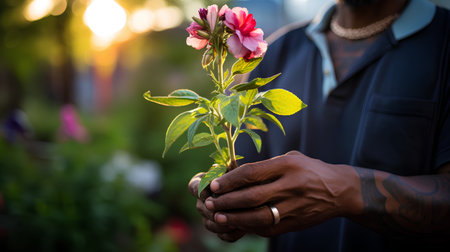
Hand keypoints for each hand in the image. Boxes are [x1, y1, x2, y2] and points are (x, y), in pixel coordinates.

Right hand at [188, 172, 245, 241]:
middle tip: (229, 207)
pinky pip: (221, 235)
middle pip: (202, 207)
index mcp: (202, 183)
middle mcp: (202, 201)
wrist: (254, 192)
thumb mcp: (238, 171)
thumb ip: (231, 170)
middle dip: (215, 208)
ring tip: (238, 219)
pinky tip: (242, 228)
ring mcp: (209, 217)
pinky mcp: (219, 229)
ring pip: (210, 224)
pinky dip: (231, 233)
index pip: (194, 187)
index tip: (213, 189)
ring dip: (223, 223)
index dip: (201, 190)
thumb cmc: (245, 177)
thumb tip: (231, 167)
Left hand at [204, 151, 362, 236]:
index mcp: (287, 165)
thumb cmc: (309, 170)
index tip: (215, 185)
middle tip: (210, 203)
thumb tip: (235, 173)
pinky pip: (268, 228)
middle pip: (252, 196)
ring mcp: (294, 207)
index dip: (230, 180)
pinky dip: (250, 227)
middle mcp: (290, 186)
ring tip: (218, 217)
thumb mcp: (290, 158)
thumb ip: (266, 166)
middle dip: (228, 201)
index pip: (252, 173)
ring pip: (259, 216)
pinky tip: (237, 224)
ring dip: (235, 218)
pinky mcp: (295, 223)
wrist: (340, 191)